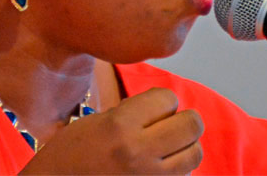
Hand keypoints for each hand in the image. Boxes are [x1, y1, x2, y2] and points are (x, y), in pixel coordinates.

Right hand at [21, 88, 203, 174]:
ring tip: (166, 147)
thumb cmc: (71, 154)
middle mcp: (138, 153)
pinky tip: (158, 168)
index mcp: (121, 126)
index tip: (153, 108)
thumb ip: (134, 111)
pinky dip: (178, 170)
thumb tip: (167, 107)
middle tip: (169, 124)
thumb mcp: (98, 120)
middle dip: (183, 120)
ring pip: (195, 154)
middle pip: (192, 125)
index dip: (162, 100)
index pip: (168, 98)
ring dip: (185, 147)